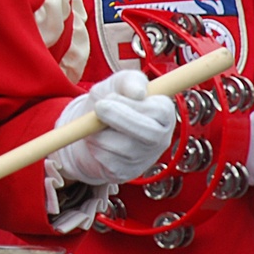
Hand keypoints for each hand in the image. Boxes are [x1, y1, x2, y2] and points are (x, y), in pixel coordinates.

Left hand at [51, 70, 176, 185]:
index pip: (159, 111)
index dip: (134, 105)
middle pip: (149, 134)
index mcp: (164, 112)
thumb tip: (138, 92)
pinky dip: (96, 148)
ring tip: (94, 125)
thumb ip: (128, 81)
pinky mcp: (127, 173)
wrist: (89, 127)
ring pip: (124, 148)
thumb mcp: (117, 84)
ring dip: (101, 133)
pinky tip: (96, 141)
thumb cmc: (110, 102)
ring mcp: (145, 158)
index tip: (110, 97)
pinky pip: (110, 162)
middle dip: (120, 119)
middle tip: (98, 107)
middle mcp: (160, 137)